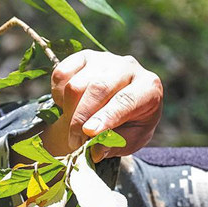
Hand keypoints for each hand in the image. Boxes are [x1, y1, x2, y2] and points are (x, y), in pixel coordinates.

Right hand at [41, 50, 162, 160]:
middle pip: (98, 88)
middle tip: (75, 142)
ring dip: (69, 111)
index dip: (106, 117)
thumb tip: (94, 150)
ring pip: (76, 84)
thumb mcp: (131, 140)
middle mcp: (128, 67)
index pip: (125, 100)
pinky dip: (58, 96)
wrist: (123, 106)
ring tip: (75, 129)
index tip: (89, 133)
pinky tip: (70, 107)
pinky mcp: (83, 56)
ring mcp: (104, 59)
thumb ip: (115, 144)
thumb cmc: (131, 124)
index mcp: (149, 87)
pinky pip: (61, 75)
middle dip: (82, 118)